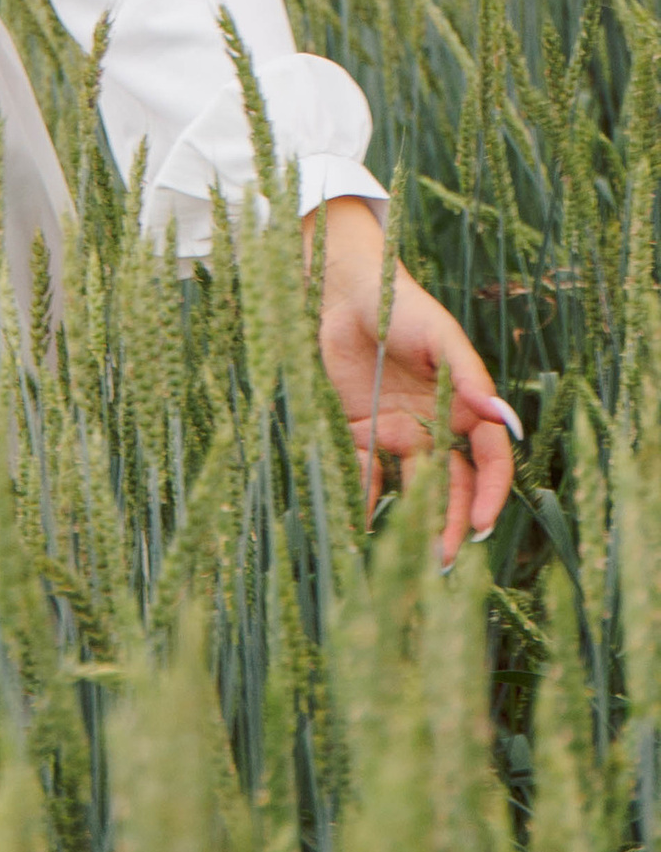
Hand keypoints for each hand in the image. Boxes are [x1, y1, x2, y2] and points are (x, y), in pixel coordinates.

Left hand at [308, 196, 518, 561]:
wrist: (343, 291)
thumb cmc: (402, 306)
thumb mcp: (440, 338)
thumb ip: (469, 377)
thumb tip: (507, 420)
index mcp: (464, 407)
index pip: (489, 460)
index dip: (489, 493)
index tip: (480, 523)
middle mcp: (434, 426)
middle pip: (450, 484)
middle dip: (450, 523)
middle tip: (442, 560)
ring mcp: (397, 432)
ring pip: (412, 486)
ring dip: (413, 521)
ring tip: (408, 558)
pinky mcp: (358, 431)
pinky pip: (365, 471)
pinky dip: (364, 496)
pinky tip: (360, 522)